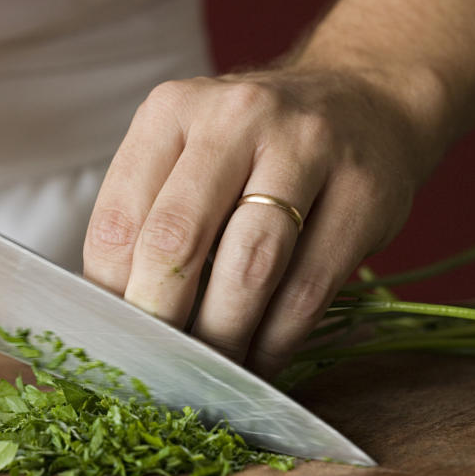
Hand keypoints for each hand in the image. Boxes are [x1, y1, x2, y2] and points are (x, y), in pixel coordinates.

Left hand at [84, 68, 446, 377]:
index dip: (111, 296)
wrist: (363, 100)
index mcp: (172, 110)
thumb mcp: (191, 150)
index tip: (117, 340)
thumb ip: (150, 214)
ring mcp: (307, 149)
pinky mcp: (363, 194)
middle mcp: (236, 118)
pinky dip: (276, 341)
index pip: (118, 220)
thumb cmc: (256, 144)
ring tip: (209, 375)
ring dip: (222, 339)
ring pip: (248, 269)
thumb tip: (118, 314)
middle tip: (157, 369)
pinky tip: (259, 362)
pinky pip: (308, 290)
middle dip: (161, 321)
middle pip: (177, 241)